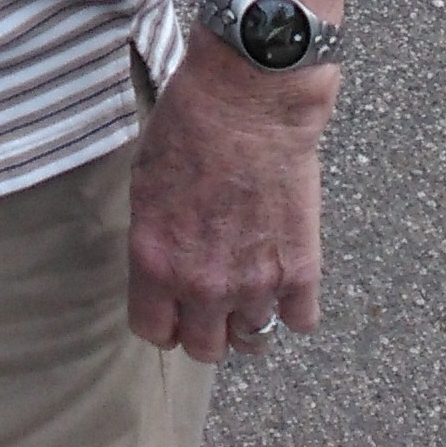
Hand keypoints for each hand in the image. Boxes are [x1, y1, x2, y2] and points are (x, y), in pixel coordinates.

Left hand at [128, 29, 336, 362]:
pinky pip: (299, 322)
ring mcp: (254, 283)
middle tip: (213, 298)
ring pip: (251, 339)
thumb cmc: (190, 124)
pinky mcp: (299, 271)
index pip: (153, 331)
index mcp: (155, 260)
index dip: (163, 320)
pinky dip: (294, 306)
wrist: (247, 98)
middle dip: (205, 325)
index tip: (172, 306)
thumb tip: (164, 266)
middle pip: (204, 348)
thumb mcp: (145, 180)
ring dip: (249, 314)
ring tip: (251, 281)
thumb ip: (156, 236)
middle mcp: (202, 284)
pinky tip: (287, 277)